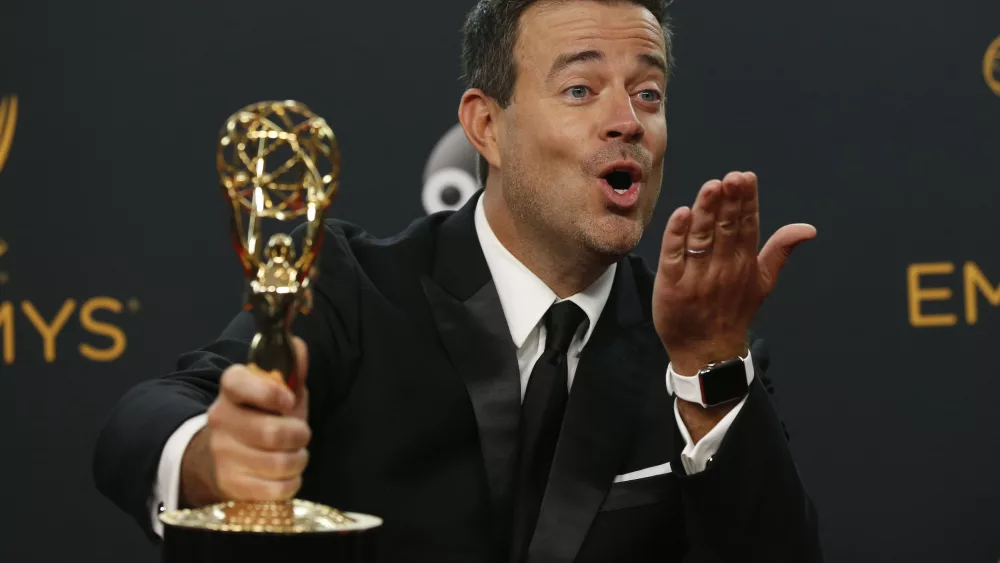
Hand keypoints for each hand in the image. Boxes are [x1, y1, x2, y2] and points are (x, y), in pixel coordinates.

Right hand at [180, 337, 310, 506]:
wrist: (223, 453)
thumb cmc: (261, 414)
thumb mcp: (278, 389)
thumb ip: (291, 368)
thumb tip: (298, 346)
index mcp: (232, 388)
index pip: (240, 383)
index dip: (269, 393)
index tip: (288, 401)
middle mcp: (220, 419)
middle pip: (270, 433)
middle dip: (298, 435)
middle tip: (301, 434)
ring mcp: (222, 454)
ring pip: (277, 463)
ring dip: (298, 460)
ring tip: (295, 454)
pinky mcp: (229, 484)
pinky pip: (275, 489)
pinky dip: (290, 483)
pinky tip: (286, 474)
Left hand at [652, 171, 815, 374]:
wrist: (707, 352)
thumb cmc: (734, 312)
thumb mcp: (763, 282)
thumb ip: (781, 251)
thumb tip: (808, 228)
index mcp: (745, 264)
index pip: (748, 227)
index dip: (747, 202)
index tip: (746, 178)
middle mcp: (723, 268)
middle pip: (726, 229)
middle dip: (729, 202)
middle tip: (731, 178)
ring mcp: (696, 276)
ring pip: (702, 238)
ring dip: (706, 212)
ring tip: (711, 187)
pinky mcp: (671, 284)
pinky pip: (674, 255)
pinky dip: (677, 235)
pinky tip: (681, 214)